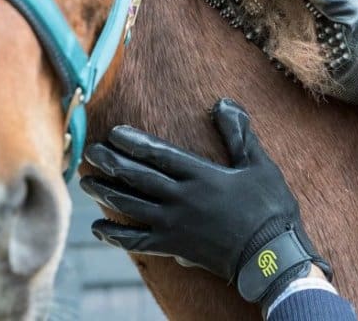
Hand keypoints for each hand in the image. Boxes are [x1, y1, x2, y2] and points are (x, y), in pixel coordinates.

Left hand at [80, 98, 330, 304]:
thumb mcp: (258, 164)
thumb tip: (222, 103)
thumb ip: (238, 133)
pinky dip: (116, 235)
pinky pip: (137, 241)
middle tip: (90, 152)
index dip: (134, 142)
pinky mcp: (174, 247)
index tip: (113, 133)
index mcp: (201, 175)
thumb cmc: (269, 206)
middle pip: (138, 177)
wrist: (270, 255)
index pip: (159, 154)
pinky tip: (98, 228)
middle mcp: (182, 198)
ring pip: (131, 206)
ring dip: (107, 193)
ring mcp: (175, 225)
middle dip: (111, 163)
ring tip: (87, 182)